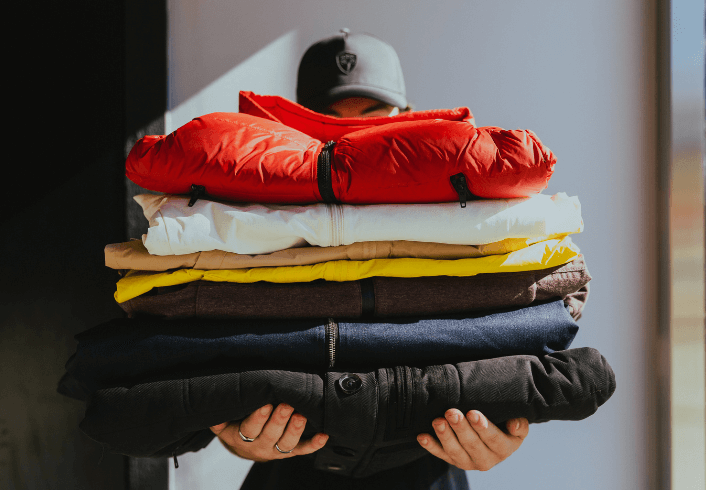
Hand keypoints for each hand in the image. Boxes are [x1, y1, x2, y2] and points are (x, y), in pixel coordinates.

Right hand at [209, 403, 328, 461]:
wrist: (244, 449)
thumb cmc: (235, 428)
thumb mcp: (223, 424)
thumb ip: (219, 418)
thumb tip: (214, 411)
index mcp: (243, 438)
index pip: (250, 428)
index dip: (258, 418)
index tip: (265, 404)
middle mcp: (261, 446)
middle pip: (271, 435)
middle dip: (280, 419)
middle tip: (286, 405)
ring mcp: (277, 450)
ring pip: (287, 444)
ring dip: (296, 430)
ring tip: (301, 416)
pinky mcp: (290, 452)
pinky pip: (303, 450)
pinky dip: (314, 444)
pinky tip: (323, 436)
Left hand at [417, 409, 528, 470]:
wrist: (494, 434)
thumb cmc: (505, 424)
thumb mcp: (518, 424)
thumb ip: (520, 424)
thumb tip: (514, 424)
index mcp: (504, 449)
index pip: (494, 439)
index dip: (483, 427)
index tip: (473, 413)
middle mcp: (486, 459)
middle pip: (472, 445)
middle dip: (461, 429)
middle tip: (452, 413)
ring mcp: (467, 461)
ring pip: (455, 452)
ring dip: (445, 436)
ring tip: (438, 421)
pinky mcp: (452, 460)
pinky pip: (440, 454)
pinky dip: (430, 446)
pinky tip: (422, 436)